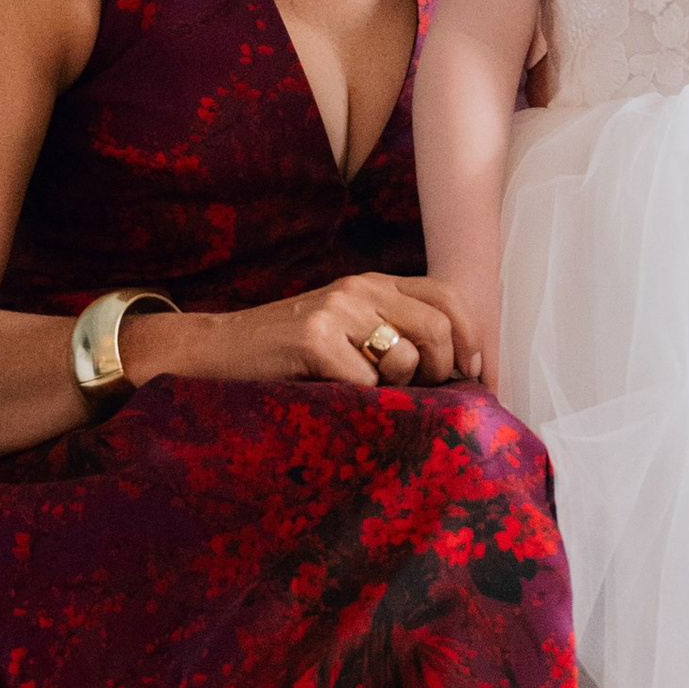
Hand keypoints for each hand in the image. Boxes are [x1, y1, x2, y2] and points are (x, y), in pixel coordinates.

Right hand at [134, 274, 482, 391]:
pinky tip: (330, 397)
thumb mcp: (346, 332)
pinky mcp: (313, 338)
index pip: (448, 297)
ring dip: (395, 391)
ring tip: (363, 394)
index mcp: (375, 285)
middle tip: (422, 396)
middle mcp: (361, 288)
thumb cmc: (287, 356)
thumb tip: (456, 372)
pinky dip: (357, 402)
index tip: (473, 374)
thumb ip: (393, 336)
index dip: (472, 337)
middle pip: (437, 329)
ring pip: (405, 359)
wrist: (215, 351)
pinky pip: (365, 383)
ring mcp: (337, 310)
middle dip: (441, 372)